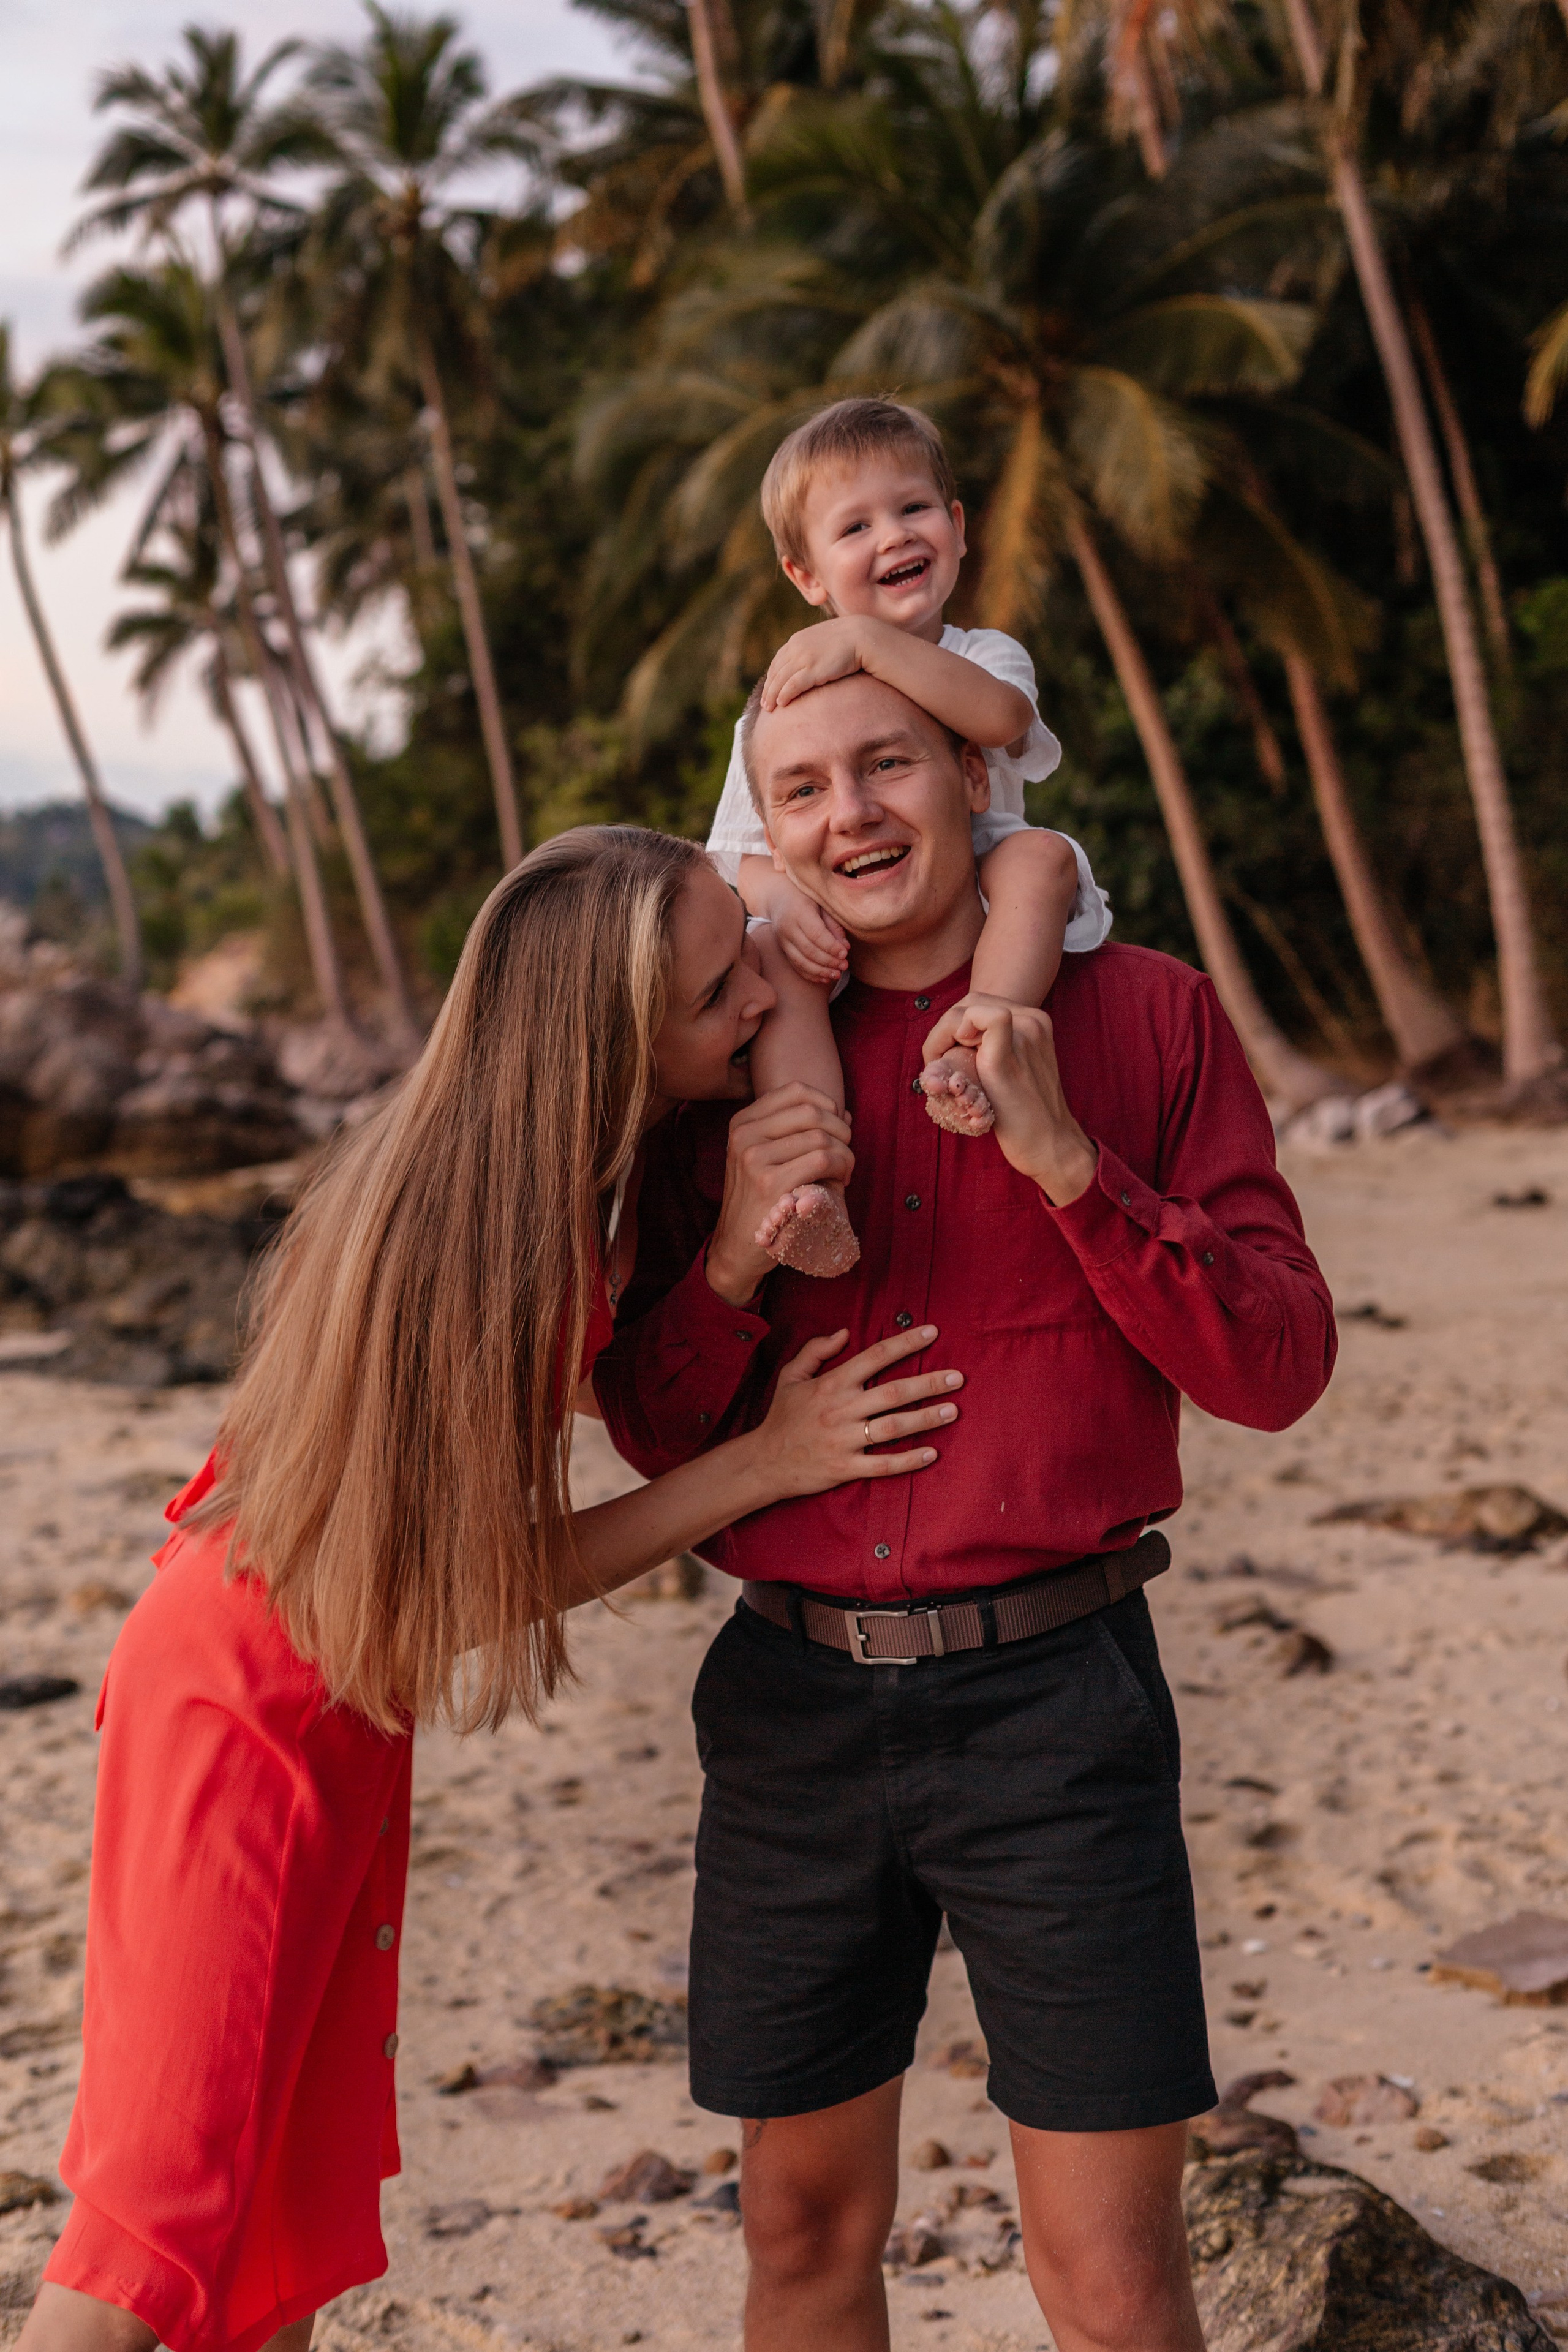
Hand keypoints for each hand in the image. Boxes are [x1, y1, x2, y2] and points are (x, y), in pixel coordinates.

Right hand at [707, 1082, 854, 1304]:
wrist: (736, 1246)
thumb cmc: (761, 1201)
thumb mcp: (769, 1159)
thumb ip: (803, 1133)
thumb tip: (846, 1114)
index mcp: (742, 1123)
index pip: (795, 1090)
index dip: (827, 1105)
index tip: (836, 1130)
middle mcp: (744, 1135)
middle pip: (812, 1112)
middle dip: (841, 1132)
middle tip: (846, 1154)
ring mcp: (753, 1158)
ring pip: (821, 1138)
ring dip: (845, 1155)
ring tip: (844, 1172)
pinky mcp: (769, 1184)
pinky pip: (822, 1161)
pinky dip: (842, 1168)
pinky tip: (841, 1182)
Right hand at [756, 1323, 963, 1492]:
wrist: (763, 1462)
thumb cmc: (781, 1418)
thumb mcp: (790, 1377)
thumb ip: (816, 1351)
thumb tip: (844, 1333)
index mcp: (831, 1384)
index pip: (875, 1357)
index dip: (905, 1343)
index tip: (932, 1333)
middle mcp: (841, 1409)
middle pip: (893, 1392)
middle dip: (929, 1383)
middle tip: (958, 1377)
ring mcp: (844, 1440)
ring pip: (894, 1427)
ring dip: (926, 1419)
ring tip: (953, 1410)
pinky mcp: (846, 1467)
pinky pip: (884, 1464)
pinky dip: (909, 1460)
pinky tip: (932, 1453)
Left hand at [761, 617, 888, 709]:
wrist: (862, 636)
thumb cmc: (848, 641)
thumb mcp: (823, 641)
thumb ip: (812, 649)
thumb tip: (811, 663)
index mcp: (797, 640)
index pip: (778, 661)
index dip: (771, 677)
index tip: (768, 689)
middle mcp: (796, 648)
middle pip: (776, 672)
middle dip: (768, 689)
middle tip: (764, 704)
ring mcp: (803, 658)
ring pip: (780, 680)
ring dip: (772, 695)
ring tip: (769, 708)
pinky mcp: (812, 670)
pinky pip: (792, 685)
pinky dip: (784, 694)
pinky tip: (781, 703)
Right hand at [763, 874, 849, 986]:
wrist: (779, 898)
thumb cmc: (806, 898)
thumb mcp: (821, 904)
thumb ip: (833, 925)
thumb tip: (845, 947)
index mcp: (798, 912)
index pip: (816, 934)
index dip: (831, 947)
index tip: (845, 954)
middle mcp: (787, 928)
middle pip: (808, 950)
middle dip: (828, 961)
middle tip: (844, 966)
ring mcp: (782, 940)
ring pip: (800, 962)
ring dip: (820, 971)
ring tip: (837, 975)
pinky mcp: (782, 949)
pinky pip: (795, 966)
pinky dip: (810, 975)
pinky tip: (824, 978)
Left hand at [921, 996, 1097, 1204]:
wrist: (1051, 1145)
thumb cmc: (1027, 1115)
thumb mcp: (1017, 1069)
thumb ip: (996, 1046)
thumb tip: (958, 1038)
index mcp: (1035, 1021)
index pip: (981, 1003)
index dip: (956, 1024)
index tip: (947, 1054)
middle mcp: (1032, 1020)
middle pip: (970, 1001)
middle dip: (945, 1028)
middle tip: (937, 1061)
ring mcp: (1023, 1035)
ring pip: (967, 1009)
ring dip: (943, 1035)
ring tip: (940, 1066)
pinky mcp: (1006, 1056)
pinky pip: (977, 1018)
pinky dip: (952, 1035)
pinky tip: (949, 1063)